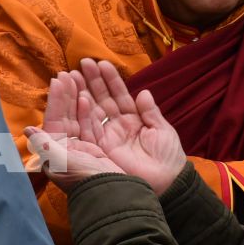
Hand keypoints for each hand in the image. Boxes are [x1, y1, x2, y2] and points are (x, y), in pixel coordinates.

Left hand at [27, 69, 124, 191]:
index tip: (58, 79)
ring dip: (75, 97)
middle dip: (66, 94)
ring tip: (76, 78)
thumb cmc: (85, 179)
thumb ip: (46, 145)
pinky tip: (86, 97)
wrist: (110, 195)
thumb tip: (27, 129)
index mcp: (55, 150)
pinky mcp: (94, 148)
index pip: (53, 119)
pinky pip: (88, 124)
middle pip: (64, 115)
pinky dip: (87, 110)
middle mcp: (64, 148)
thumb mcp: (62, 163)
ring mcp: (79, 147)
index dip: (55, 99)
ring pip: (76, 116)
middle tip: (67, 73)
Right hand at [74, 57, 186, 194]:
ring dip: (83, 93)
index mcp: (133, 119)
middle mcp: (117, 125)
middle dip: (93, 81)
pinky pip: (90, 128)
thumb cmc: (168, 157)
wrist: (168, 182)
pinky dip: (85, 114)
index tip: (101, 63)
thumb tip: (143, 92)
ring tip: (74, 75)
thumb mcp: (162, 129)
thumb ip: (150, 111)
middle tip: (83, 62)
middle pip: (102, 99)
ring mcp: (108, 136)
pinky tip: (81, 98)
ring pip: (93, 111)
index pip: (119, 95)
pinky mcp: (101, 148)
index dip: (111, 79)